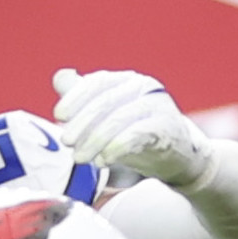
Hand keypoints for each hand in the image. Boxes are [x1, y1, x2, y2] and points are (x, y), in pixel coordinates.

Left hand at [52, 68, 210, 187]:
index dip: (75, 97)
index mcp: (126, 80)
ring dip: (95, 139)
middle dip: (82, 123)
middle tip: (67, 142)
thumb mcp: (107, 117)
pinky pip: (138, 134)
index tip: (59, 116)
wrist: (178, 157)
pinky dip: (116, 147)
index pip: (97, 82)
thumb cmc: (137, 134)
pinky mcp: (167, 128)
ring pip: (119, 118)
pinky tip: (104, 160)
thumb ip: (83, 98)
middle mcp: (143, 87)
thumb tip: (60, 78)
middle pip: (106, 100)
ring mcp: (157, 105)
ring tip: (80, 158)